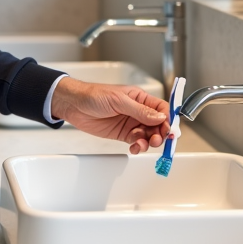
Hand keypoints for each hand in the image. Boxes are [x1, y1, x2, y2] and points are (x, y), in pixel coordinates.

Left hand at [50, 78, 170, 153]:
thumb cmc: (93, 95)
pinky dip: (139, 147)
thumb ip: (140, 110)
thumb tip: (159, 117)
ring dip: (149, 142)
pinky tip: (135, 148)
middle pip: (158, 125)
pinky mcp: (123, 134)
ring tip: (143, 145)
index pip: (161, 109)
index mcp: (140, 98)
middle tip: (156, 140)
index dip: (167, 120)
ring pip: (148, 135)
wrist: (74, 105)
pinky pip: (137, 142)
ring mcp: (131, 123)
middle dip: (160, 134)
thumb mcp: (118, 101)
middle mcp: (138, 111)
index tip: (168, 130)